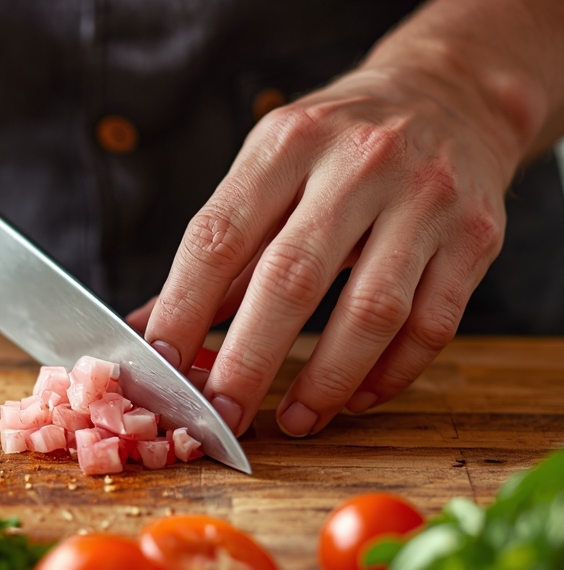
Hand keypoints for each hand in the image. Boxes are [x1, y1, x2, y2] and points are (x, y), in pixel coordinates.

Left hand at [138, 61, 529, 437]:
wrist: (450, 94)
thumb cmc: (337, 147)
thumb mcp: (268, 169)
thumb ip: (215, 252)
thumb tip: (147, 329)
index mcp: (286, 145)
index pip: (218, 237)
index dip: (184, 309)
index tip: (162, 367)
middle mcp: (358, 164)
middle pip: (291, 280)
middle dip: (249, 362)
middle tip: (223, 418)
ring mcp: (425, 199)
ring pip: (372, 312)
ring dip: (326, 381)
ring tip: (295, 422)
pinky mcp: (476, 236)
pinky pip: (432, 325)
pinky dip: (390, 374)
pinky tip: (355, 399)